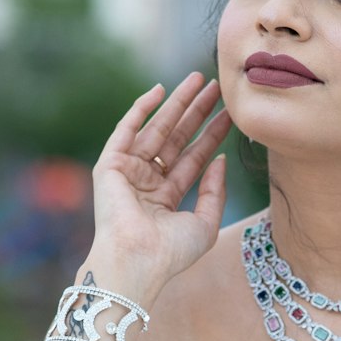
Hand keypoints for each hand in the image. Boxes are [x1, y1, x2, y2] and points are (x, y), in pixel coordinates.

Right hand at [87, 72, 233, 291]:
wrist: (138, 260)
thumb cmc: (171, 252)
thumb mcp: (205, 224)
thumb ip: (215, 192)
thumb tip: (221, 161)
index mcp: (166, 198)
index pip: (193, 159)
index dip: (212, 136)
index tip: (230, 115)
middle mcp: (147, 183)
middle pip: (177, 139)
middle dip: (196, 113)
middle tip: (217, 88)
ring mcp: (128, 172)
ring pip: (157, 129)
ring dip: (177, 104)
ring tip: (198, 80)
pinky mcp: (110, 165)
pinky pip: (126, 130)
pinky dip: (142, 109)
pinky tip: (161, 90)